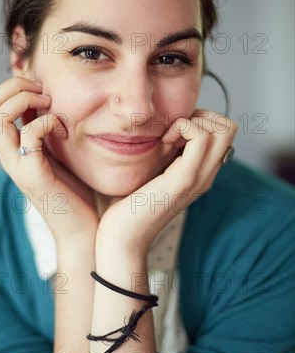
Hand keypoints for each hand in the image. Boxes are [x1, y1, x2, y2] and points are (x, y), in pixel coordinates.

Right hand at [0, 77, 98, 243]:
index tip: (43, 90)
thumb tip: (52, 103)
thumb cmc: (76, 193)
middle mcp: (8, 156)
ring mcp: (17, 165)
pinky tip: (65, 131)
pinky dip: (48, 122)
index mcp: (12, 149)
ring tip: (50, 106)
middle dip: (16, 87)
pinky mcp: (33, 175)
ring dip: (26, 99)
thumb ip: (49, 132)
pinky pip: (29, 133)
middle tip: (45, 93)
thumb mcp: (59, 154)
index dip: (13, 88)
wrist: (84, 231)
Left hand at [96, 109, 237, 257]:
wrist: (123, 237)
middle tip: (173, 130)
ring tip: (168, 137)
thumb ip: (167, 153)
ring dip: (192, 121)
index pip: (224, 131)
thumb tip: (169, 126)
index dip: (201, 119)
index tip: (173, 130)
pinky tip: (164, 141)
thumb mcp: (153, 170)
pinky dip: (183, 127)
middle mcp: (206, 175)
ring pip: (222, 128)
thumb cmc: (130, 204)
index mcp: (201, 172)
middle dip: (201, 115)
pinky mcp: (184, 179)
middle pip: (229, 126)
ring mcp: (199, 177)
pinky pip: (201, 137)